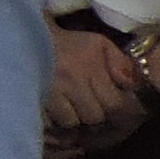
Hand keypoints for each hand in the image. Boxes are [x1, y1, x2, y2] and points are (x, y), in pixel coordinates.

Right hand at [43, 27, 149, 155]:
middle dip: (95, 115)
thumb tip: (130, 85)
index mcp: (92, 68)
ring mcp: (53, 91)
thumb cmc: (69, 43)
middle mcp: (74, 81)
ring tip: (71, 109)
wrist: (29, 37)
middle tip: (90, 108)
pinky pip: (52, 121)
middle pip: (94, 117)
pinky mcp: (36, 97)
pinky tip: (56, 111)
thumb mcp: (100, 45)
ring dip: (74, 119)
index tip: (112, 107)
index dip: (117, 110)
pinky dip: (56, 120)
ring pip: (73, 122)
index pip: (114, 104)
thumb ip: (120, 63)